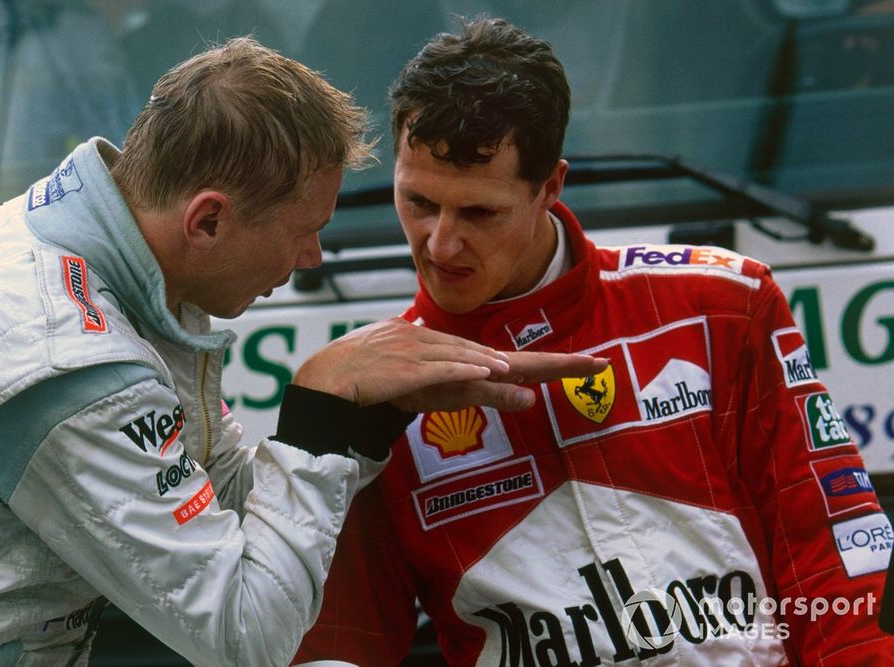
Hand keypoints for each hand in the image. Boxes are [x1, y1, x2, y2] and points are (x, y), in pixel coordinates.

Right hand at [388, 349, 607, 412]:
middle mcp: (440, 347)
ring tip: (543, 372)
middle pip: (501, 355)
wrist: (327, 379)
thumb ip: (476, 393)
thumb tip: (524, 396)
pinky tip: (485, 371)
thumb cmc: (380, 384)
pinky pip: (437, 369)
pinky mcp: (401, 367)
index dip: (548, 363)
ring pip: (471, 361)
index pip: (505, 358)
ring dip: (506, 367)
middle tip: (593, 365)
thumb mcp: (433, 392)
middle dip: (549, 362)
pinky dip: (461, 369)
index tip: (588, 367)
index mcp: (450, 352)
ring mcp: (420, 354)